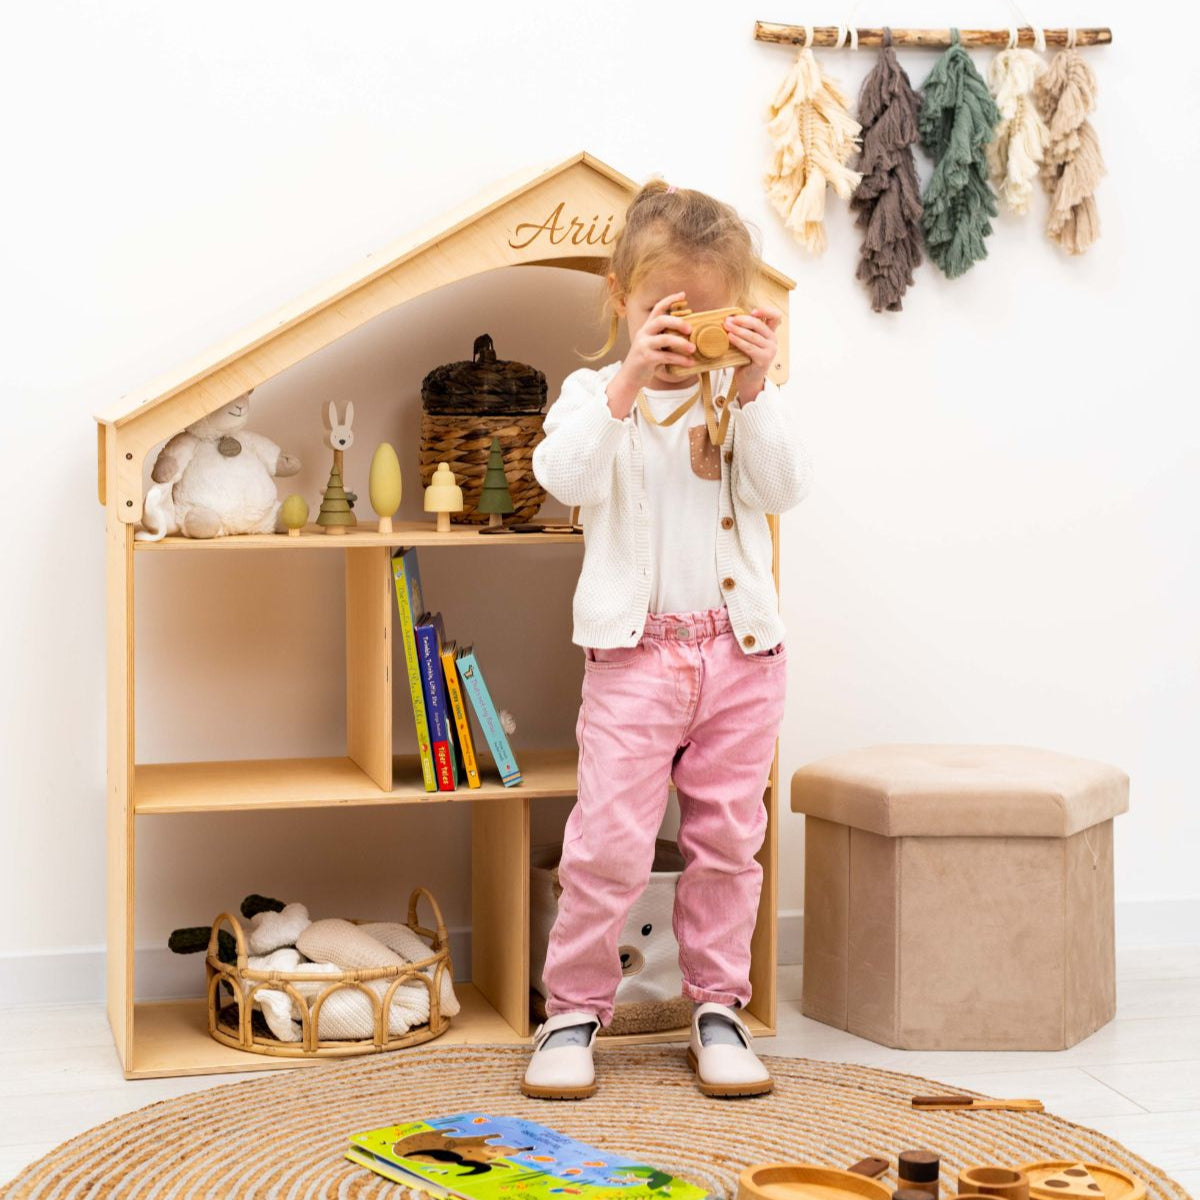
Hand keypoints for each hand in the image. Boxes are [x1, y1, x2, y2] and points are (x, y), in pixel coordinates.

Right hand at [606, 292, 695, 416]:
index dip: (669, 300)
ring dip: (681, 343)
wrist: (630, 378)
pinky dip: (680, 360)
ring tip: (693, 348)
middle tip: (690, 329)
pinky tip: (690, 363)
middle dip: (678, 322)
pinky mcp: (646, 358)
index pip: (657, 309)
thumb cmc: (646, 361)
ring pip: (664, 338)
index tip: (683, 295)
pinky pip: (666, 356)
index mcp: (646, 327)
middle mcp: (644, 333)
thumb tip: (688, 334)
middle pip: (661, 320)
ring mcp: (644, 345)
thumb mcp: (653, 345)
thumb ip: (665, 337)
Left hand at [727, 307, 781, 402]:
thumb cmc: (745, 359)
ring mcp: (770, 350)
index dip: (766, 311)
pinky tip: (730, 337)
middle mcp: (773, 340)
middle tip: (729, 320)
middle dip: (742, 320)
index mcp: (770, 333)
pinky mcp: (764, 359)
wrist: (748, 380)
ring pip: (753, 336)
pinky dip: (739, 341)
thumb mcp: (746, 341)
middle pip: (759, 324)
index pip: (775, 316)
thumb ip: (744, 330)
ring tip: (726, 326)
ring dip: (738, 330)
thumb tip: (729, 318)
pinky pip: (749, 347)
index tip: (752, 312)